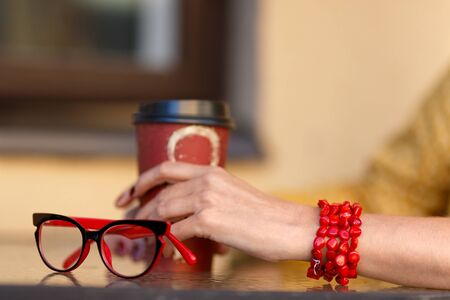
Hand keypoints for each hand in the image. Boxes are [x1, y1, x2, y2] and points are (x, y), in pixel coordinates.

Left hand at [116, 162, 316, 260]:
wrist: (290, 226)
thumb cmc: (264, 216)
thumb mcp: (232, 196)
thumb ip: (206, 201)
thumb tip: (182, 222)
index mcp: (212, 171)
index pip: (166, 168)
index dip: (141, 181)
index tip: (127, 195)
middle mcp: (207, 180)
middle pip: (160, 193)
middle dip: (140, 211)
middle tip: (130, 225)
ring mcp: (208, 198)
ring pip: (163, 210)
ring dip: (150, 227)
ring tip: (145, 240)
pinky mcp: (210, 219)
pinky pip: (176, 232)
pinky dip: (167, 244)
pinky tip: (166, 253)